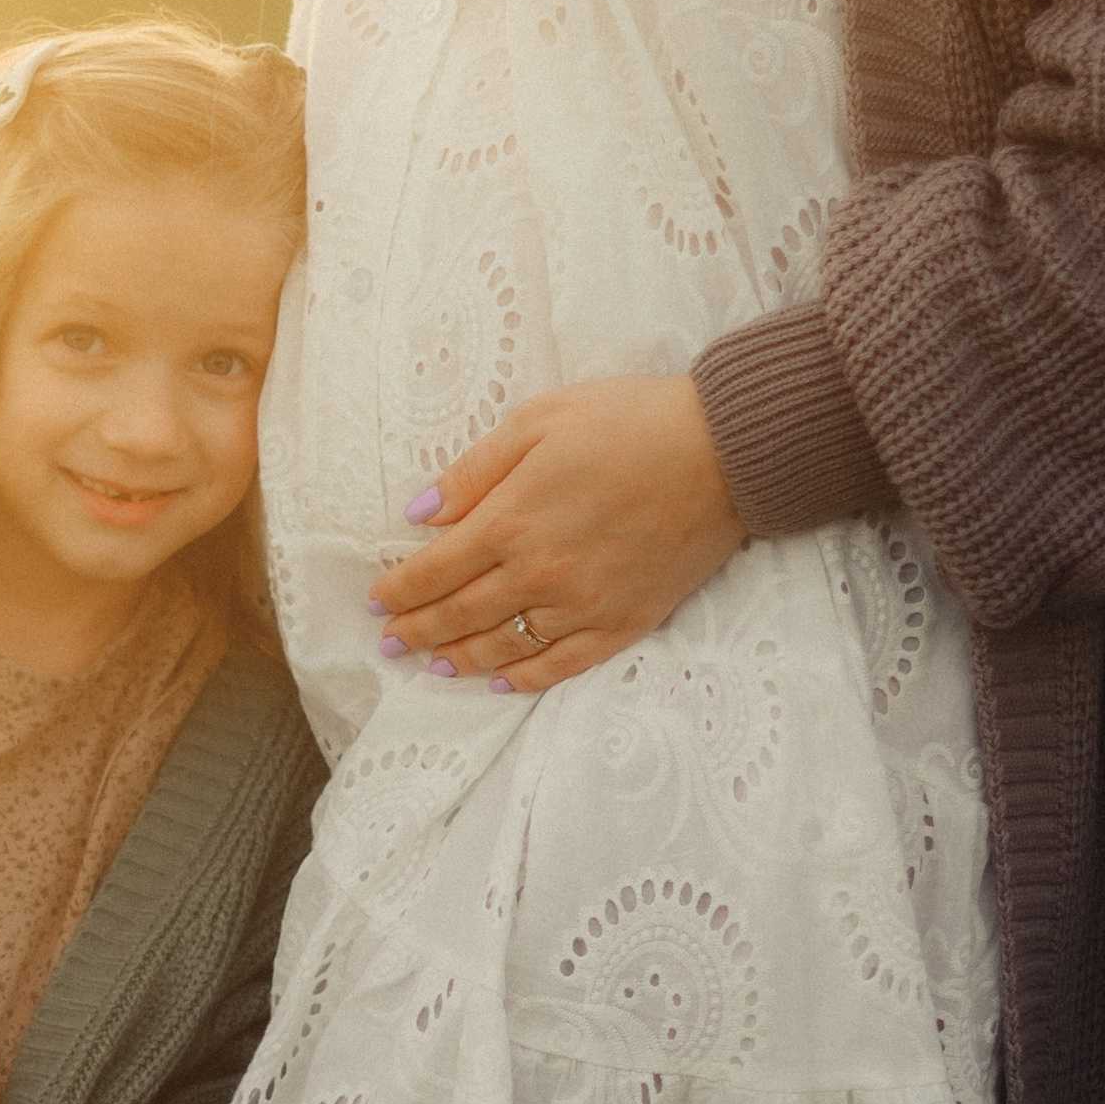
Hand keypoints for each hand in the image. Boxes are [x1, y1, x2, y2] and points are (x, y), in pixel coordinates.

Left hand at [369, 375, 746, 690]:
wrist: (727, 451)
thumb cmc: (633, 421)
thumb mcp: (540, 420)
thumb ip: (475, 471)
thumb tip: (420, 512)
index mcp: (512, 520)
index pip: (435, 570)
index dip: (401, 589)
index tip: (377, 600)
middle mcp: (539, 574)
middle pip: (461, 615)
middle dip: (418, 631)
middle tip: (391, 643)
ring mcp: (583, 605)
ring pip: (505, 648)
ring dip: (461, 660)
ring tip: (434, 666)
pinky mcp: (624, 622)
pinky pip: (563, 664)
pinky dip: (526, 678)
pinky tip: (502, 683)